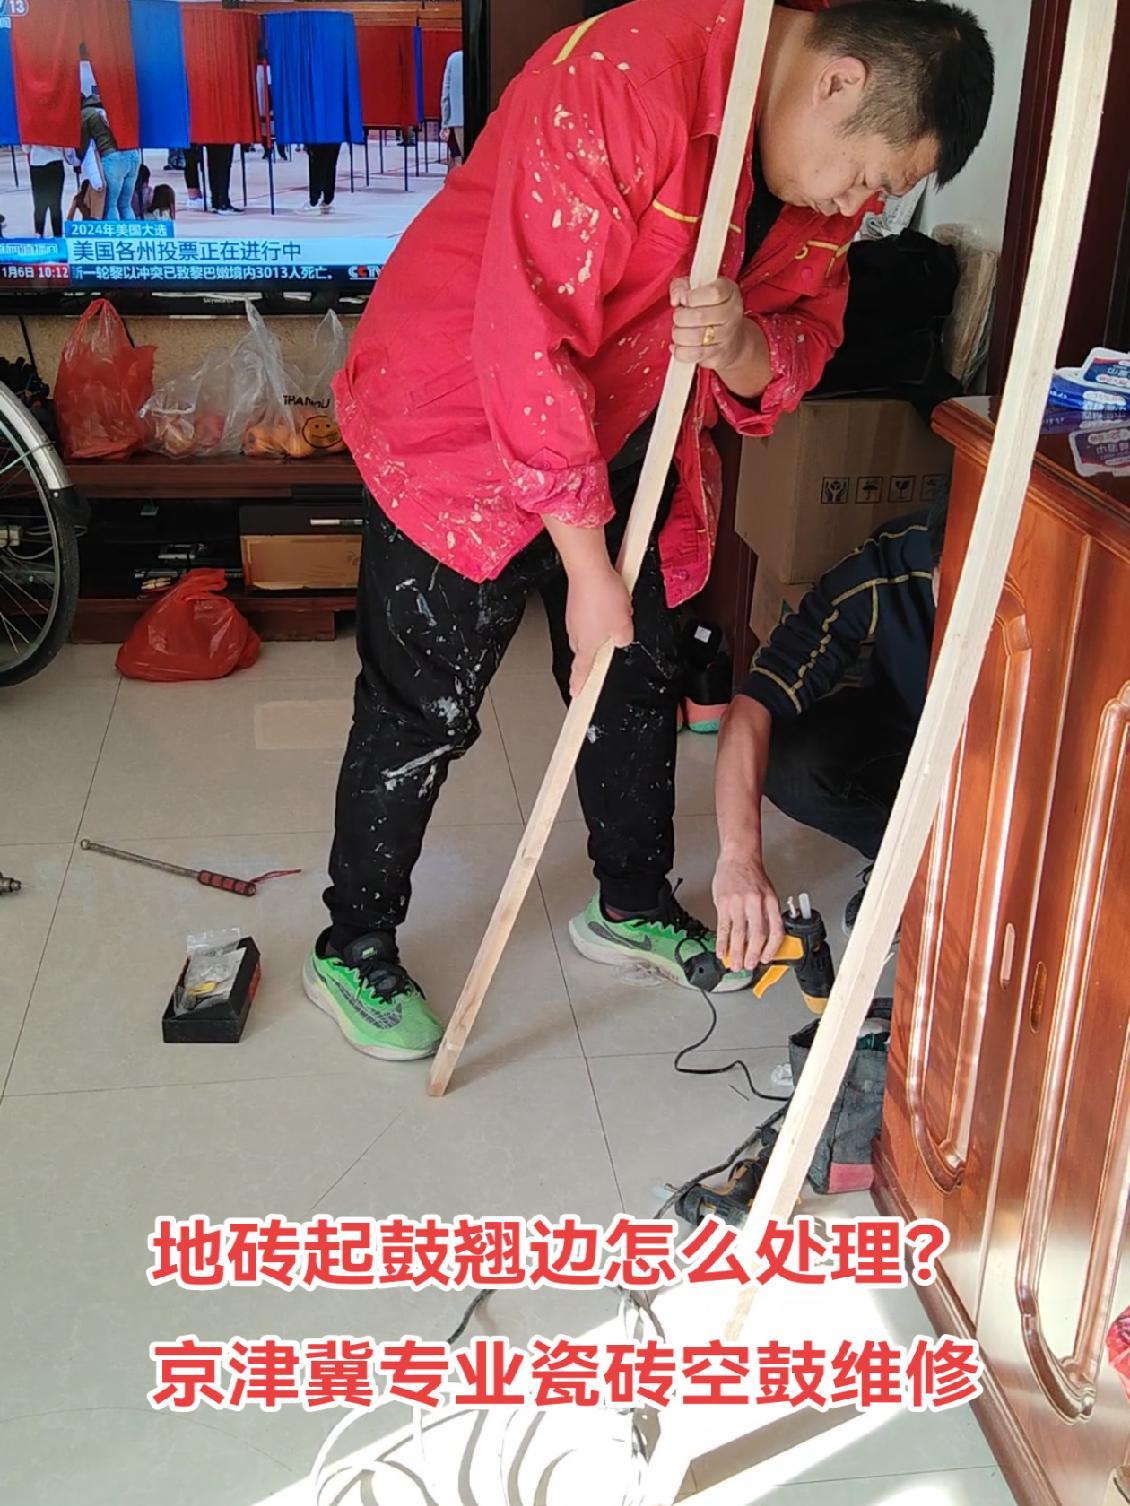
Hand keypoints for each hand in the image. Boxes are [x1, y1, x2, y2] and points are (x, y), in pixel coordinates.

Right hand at [566, 565, 633, 695]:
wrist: (589, 569)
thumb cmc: (602, 597)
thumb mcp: (624, 626)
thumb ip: (623, 639)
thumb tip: (621, 640)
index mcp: (585, 645)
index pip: (581, 670)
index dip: (579, 683)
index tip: (576, 693)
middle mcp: (575, 633)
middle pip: (588, 647)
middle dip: (601, 644)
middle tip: (615, 636)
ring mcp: (573, 616)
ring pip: (591, 627)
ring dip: (603, 623)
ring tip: (617, 612)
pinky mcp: (576, 601)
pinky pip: (590, 611)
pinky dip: (600, 608)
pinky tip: (611, 599)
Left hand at [670, 276, 749, 371]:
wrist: (731, 339)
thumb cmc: (710, 309)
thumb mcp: (697, 288)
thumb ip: (682, 286)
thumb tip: (676, 298)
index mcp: (729, 292)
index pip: (713, 293)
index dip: (692, 297)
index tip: (684, 299)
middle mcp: (732, 314)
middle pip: (699, 316)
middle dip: (680, 317)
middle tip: (680, 316)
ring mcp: (726, 336)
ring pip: (694, 337)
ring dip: (679, 334)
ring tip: (680, 330)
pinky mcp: (717, 355)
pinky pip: (692, 354)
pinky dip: (679, 351)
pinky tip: (679, 346)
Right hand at [712, 853, 784, 970]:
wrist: (738, 857)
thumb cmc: (753, 876)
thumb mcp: (768, 893)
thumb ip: (767, 914)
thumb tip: (765, 939)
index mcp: (771, 902)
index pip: (776, 930)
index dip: (772, 949)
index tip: (766, 958)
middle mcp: (756, 903)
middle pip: (757, 935)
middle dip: (752, 954)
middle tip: (748, 965)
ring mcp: (739, 903)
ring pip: (738, 934)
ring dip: (736, 952)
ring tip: (734, 964)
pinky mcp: (724, 903)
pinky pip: (723, 927)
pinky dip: (722, 942)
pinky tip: (721, 951)